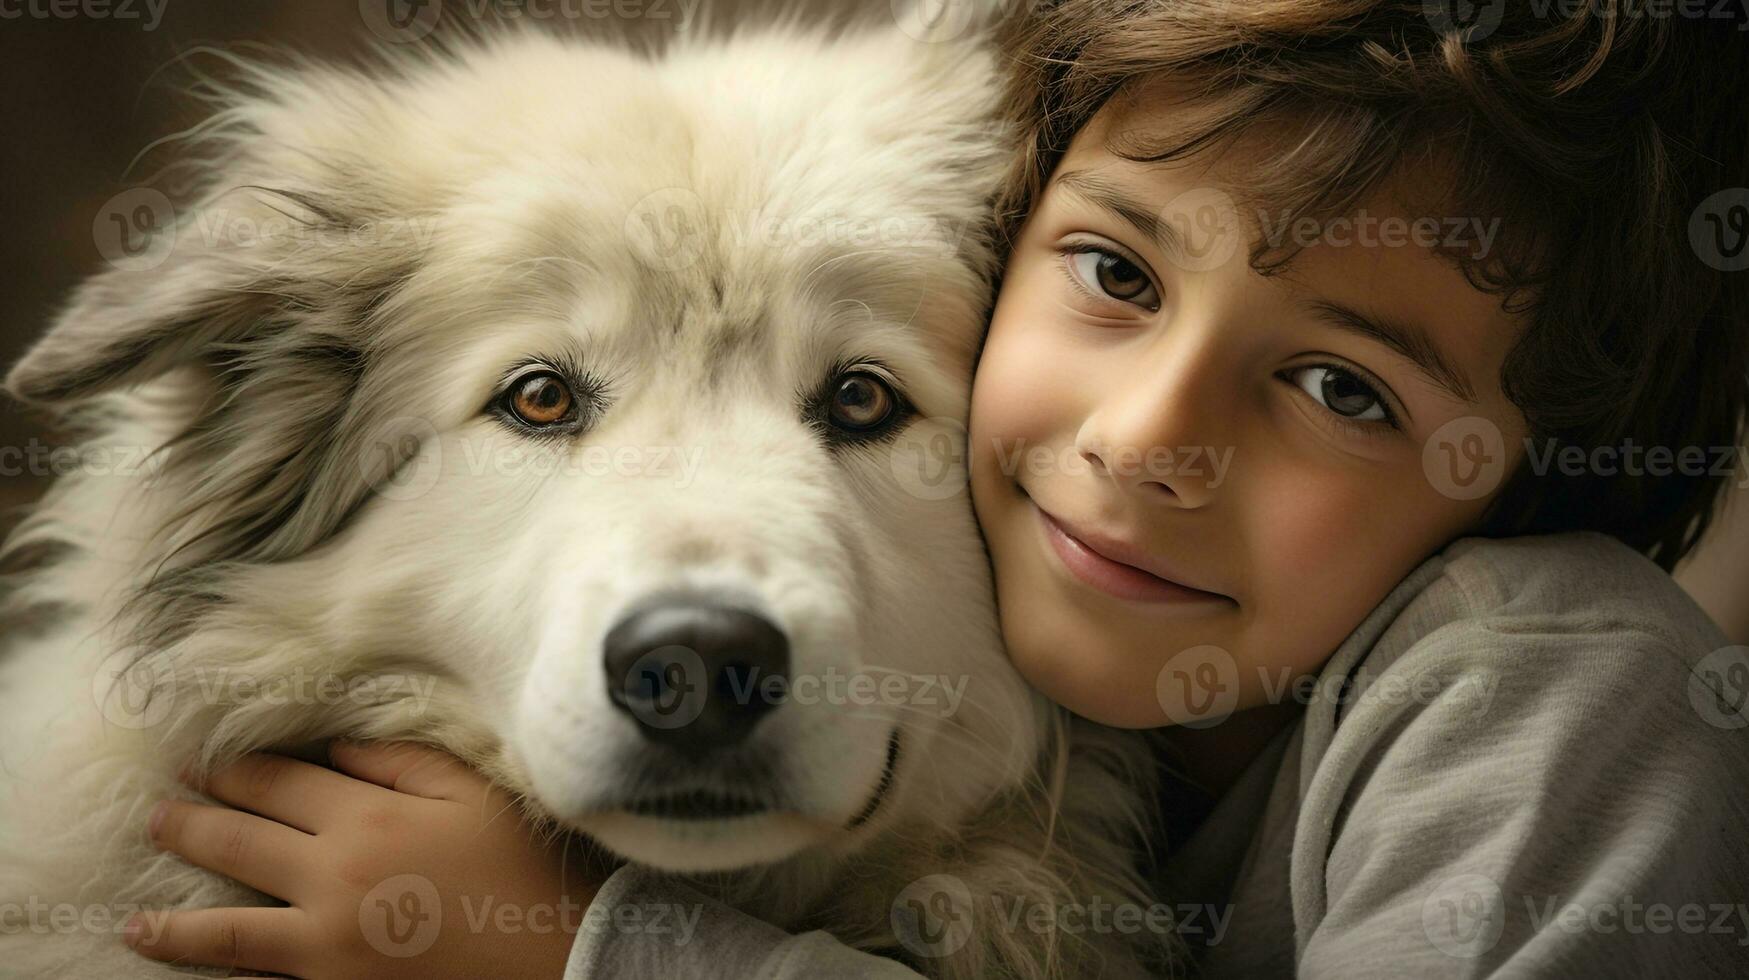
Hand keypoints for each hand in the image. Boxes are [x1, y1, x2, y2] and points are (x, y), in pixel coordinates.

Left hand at [126, 741, 613, 978]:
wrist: (559, 954)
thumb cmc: (522, 867)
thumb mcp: (472, 792)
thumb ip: (399, 761)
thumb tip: (335, 747)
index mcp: (365, 818)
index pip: (277, 783)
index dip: (233, 771)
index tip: (200, 763)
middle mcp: (330, 879)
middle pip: (239, 844)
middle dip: (191, 826)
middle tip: (157, 815)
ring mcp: (325, 947)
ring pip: (227, 933)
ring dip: (174, 925)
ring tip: (137, 922)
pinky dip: (222, 978)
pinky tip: (199, 976)